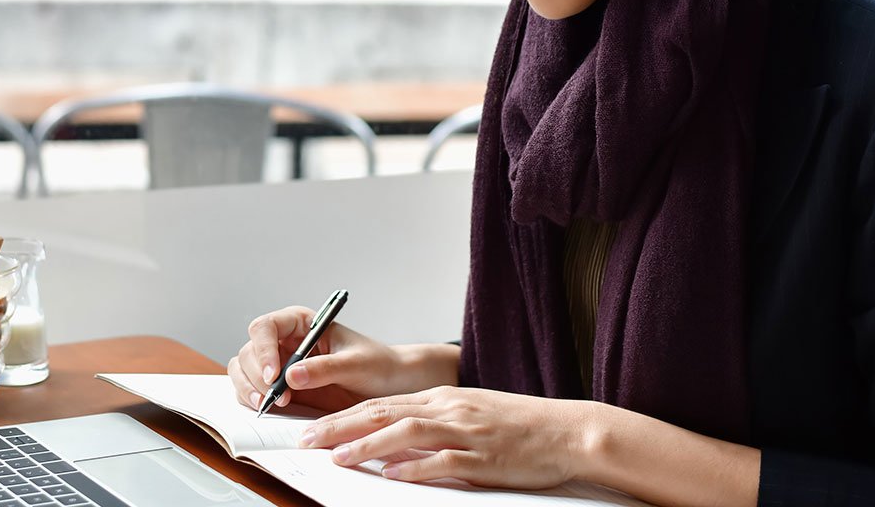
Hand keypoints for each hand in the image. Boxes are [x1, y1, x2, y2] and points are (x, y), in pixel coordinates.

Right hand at [228, 306, 456, 413]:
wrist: (391, 386)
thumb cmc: (378, 365)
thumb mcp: (356, 364)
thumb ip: (325, 368)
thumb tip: (291, 374)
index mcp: (301, 324)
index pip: (266, 327)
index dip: (264, 349)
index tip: (276, 376)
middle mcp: (285, 342)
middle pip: (249, 351)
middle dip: (256, 375)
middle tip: (275, 397)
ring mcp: (279, 365)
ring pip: (244, 370)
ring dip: (248, 388)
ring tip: (268, 406)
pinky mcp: (280, 388)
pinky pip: (252, 390)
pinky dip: (252, 399)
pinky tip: (268, 410)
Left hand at [298, 386, 591, 490]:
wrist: (566, 430)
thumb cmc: (519, 426)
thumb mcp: (470, 415)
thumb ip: (433, 425)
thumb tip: (393, 446)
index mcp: (442, 398)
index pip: (381, 403)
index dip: (343, 416)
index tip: (313, 429)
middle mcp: (448, 408)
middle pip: (383, 413)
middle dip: (341, 427)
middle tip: (307, 440)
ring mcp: (465, 431)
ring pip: (406, 432)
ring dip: (368, 446)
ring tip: (338, 458)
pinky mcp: (484, 456)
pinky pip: (444, 460)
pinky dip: (415, 467)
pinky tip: (392, 475)